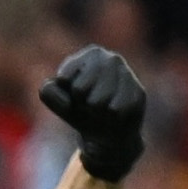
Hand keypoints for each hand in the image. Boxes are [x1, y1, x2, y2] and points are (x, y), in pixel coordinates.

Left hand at [40, 44, 148, 182]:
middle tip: (89, 105)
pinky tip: (115, 115)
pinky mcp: (138, 93)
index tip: (75, 96)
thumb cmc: (81, 111)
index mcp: (91, 54)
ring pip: (97, 103)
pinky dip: (110, 119)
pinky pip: (114, 111)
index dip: (66, 94)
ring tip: (102, 110)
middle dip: (80, 104)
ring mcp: (127, 75)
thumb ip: (49, 92)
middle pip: (79, 90)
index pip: (64, 78)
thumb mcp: (58, 102)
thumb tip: (65, 85)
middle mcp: (111, 58)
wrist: (109, 134)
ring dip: (96, 112)